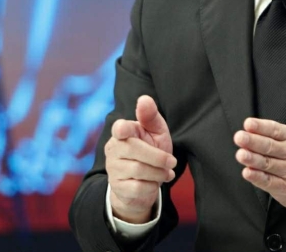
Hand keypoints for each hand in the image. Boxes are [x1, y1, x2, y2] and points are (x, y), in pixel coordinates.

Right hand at [105, 95, 175, 223]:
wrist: (142, 183)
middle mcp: (113, 148)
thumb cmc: (151, 151)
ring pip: (138, 170)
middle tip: (172, 162)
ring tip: (166, 173)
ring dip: (158, 173)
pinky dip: (152, 186)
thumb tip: (144, 98)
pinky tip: (155, 183)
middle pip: (135, 150)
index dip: (122, 129)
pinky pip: (137, 187)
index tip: (124, 130)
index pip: (119, 128)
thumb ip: (151, 116)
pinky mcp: (117, 186)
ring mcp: (113, 168)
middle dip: (159, 158)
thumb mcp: (156, 133)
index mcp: (122, 132)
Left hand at [233, 118, 285, 214]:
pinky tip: (248, 173)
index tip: (248, 124)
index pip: (274, 130)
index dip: (260, 127)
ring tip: (241, 154)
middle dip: (253, 141)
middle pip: (269, 146)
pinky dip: (257, 177)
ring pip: (268, 163)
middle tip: (240, 137)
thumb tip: (248, 130)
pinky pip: (269, 181)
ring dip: (253, 159)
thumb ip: (273, 135)